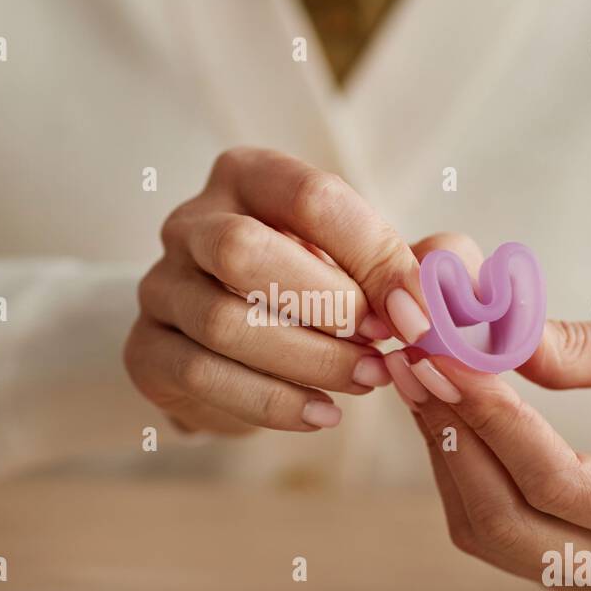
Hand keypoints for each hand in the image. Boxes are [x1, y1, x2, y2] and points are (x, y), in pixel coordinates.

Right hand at [125, 148, 434, 434]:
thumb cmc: (315, 289)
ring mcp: (160, 287)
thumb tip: (445, 296)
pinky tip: (321, 414)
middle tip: (381, 344)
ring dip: (309, 361)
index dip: (373, 256)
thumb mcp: (367, 264)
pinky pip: (203, 376)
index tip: (418, 311)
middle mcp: (191, 222)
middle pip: (242, 250)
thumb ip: (413, 266)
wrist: (237, 349)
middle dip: (325, 305)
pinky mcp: (145, 351)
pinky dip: (272, 402)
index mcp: (248, 176)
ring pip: (224, 322)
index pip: (311, 197)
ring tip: (366, 381)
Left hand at [386, 236, 590, 590]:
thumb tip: (494, 340)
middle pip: (510, 519)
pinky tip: (439, 412)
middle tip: (414, 362)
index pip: (560, 481)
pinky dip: (455, 467)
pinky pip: (486, 529)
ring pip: (486, 530)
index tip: (444, 357)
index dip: (494, 420)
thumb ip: (585, 349)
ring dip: (443, 449)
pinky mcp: (557, 576)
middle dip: (453, 435)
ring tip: (417, 377)